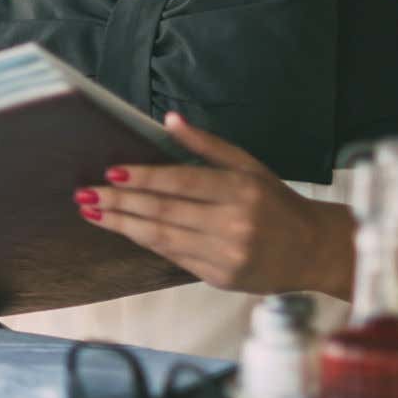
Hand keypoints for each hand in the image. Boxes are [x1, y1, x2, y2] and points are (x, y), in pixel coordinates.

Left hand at [75, 112, 349, 294]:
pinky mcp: (219, 277)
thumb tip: (169, 120)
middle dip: (120, 203)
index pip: (182, 182)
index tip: (111, 173)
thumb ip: (208, 145)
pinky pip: (173, 256)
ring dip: (123, 225)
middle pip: (164, 211)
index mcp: (241, 190)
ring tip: (93, 213)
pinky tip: (124, 229)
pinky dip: (145, 241)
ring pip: (162, 237)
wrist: (312, 250)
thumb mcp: (250, 165)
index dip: (144, 178)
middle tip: (85, 195)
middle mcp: (233, 223)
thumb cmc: (277, 203)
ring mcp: (225, 254)